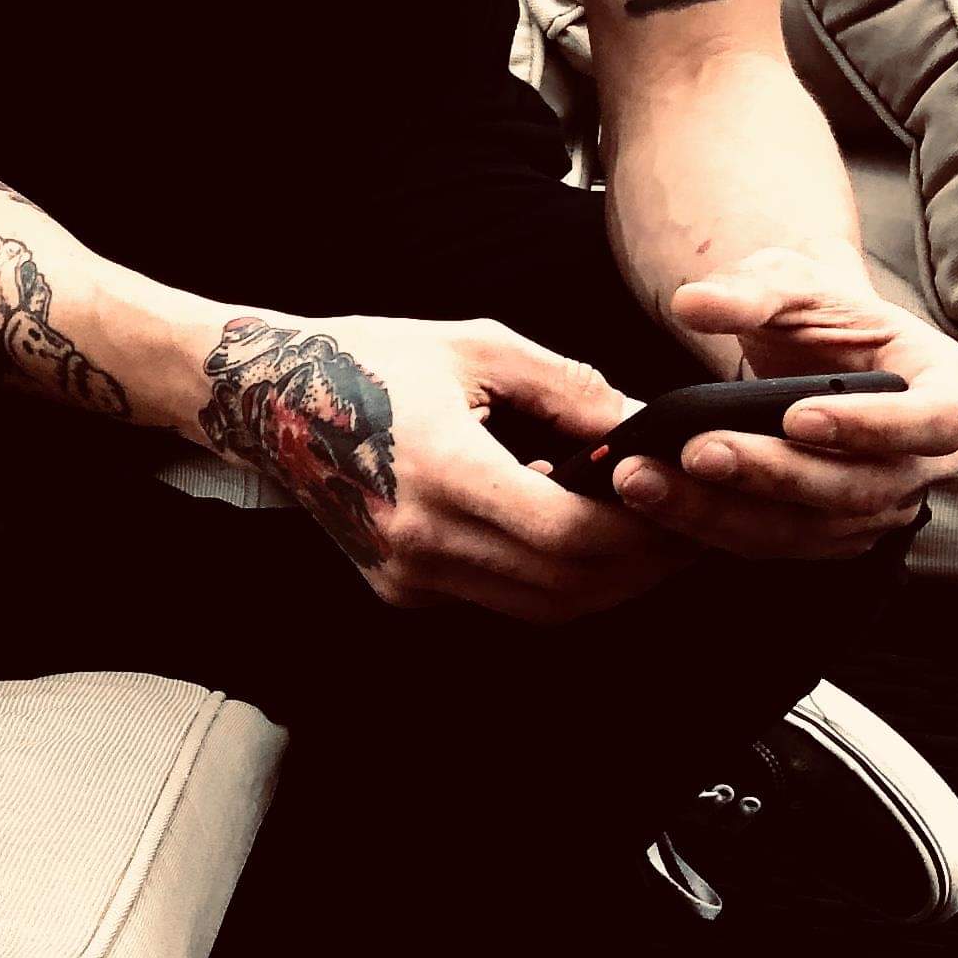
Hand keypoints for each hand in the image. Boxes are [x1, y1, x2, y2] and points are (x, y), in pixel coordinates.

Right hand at [198, 309, 685, 621]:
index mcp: (442, 472)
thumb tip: (647, 426)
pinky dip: (547, 577)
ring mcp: (408, 575)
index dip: (642, 530)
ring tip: (642, 537)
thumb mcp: (478, 349)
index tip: (681, 501)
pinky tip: (562, 531)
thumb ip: (571, 391)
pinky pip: (498, 600)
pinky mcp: (401, 590)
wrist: (271, 401)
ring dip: (603, 581)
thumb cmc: (369, 361)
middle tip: (686, 528)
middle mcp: (421, 541)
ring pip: (541, 608)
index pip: (569, 535)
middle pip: (567, 586)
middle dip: (642, 565)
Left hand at [629, 248, 957, 561]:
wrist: (809, 349)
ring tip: (650, 480)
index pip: (935, 421)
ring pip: (813, 527)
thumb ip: (748, 290)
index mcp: (943, 384)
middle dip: (774, 473)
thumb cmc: (818, 312)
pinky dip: (715, 526)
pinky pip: (778, 543)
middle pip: (862, 486)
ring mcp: (883, 502)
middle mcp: (925, 458)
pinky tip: (659, 501)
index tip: (798, 417)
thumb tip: (691, 302)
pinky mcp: (833, 532)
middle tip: (698, 450)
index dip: (874, 426)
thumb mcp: (790, 281)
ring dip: (726, 511)